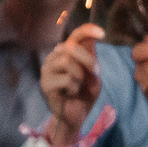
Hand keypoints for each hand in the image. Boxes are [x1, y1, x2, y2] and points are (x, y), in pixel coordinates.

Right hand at [39, 24, 103, 143]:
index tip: (102, 34)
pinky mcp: (45, 84)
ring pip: (67, 61)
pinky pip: (65, 79)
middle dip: (88, 60)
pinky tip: (71, 93)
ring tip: (79, 85)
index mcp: (66, 53)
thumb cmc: (84, 94)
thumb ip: (91, 57)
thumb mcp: (93, 74)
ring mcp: (47, 70)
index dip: (87, 30)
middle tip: (94, 73)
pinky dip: (74, 87)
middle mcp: (54, 57)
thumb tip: (91, 39)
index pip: (75, 35)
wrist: (76, 116)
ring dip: (79, 75)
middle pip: (71, 47)